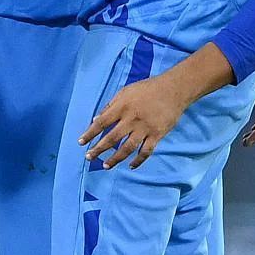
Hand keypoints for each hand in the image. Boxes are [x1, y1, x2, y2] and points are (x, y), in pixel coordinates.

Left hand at [81, 68, 198, 169]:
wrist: (174, 89)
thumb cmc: (147, 89)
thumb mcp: (125, 91)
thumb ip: (110, 105)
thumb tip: (96, 120)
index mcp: (122, 106)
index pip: (102, 122)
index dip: (90, 133)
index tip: (81, 142)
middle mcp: (132, 119)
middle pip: (112, 138)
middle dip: (98, 149)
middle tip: (89, 157)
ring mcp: (145, 128)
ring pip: (127, 148)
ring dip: (115, 158)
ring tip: (106, 165)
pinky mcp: (157, 135)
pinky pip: (146, 151)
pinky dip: (138, 160)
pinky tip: (130, 166)